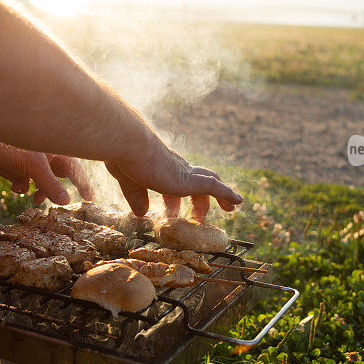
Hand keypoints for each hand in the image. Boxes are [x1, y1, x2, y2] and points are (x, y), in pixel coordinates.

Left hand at [0, 142, 92, 204]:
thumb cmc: (9, 146)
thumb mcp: (35, 167)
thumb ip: (51, 185)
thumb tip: (66, 202)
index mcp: (53, 149)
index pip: (74, 168)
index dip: (83, 183)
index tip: (90, 198)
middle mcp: (43, 156)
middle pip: (58, 176)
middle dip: (58, 189)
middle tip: (62, 204)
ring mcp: (27, 163)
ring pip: (41, 182)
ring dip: (40, 192)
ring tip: (36, 199)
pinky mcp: (13, 170)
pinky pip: (24, 184)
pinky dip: (22, 188)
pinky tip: (16, 186)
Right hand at [105, 140, 241, 221]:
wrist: (130, 146)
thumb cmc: (125, 159)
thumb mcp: (130, 182)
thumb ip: (136, 196)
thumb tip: (141, 213)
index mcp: (162, 167)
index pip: (173, 183)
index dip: (174, 199)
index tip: (173, 212)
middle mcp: (176, 168)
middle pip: (196, 182)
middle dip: (200, 200)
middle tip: (199, 217)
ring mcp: (185, 173)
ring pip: (210, 182)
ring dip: (221, 196)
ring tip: (230, 208)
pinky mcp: (190, 180)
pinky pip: (216, 187)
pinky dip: (228, 194)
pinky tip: (238, 202)